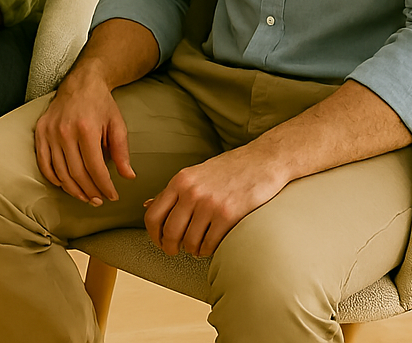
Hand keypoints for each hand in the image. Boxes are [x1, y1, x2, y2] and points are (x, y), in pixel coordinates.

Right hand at [34, 65, 135, 205]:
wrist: (81, 82)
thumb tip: (128, 177)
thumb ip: (122, 152)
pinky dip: (53, 178)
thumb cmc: (101, 104)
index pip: (95, 168)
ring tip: (85, 197)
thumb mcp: (118, 125)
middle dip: (90, 191)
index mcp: (86, 129)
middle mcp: (65, 131)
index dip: (105, 186)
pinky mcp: (40, 131)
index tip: (112, 196)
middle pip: (77, 173)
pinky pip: (43, 162)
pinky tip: (65, 184)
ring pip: (60, 172)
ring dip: (73, 189)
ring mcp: (50, 132)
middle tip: (99, 201)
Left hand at [143, 145, 287, 256]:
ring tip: (197, 248)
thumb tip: (147, 204)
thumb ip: (173, 191)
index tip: (159, 241)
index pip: (153, 214)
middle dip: (170, 247)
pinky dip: (208, 250)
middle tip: (175, 251)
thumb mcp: (195, 174)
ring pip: (190, 241)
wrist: (263, 160)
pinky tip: (211, 246)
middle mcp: (191, 192)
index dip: (153, 234)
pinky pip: (210, 244)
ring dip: (192, 250)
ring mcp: (210, 204)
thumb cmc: (229, 169)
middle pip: (169, 232)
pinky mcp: (229, 215)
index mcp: (179, 181)